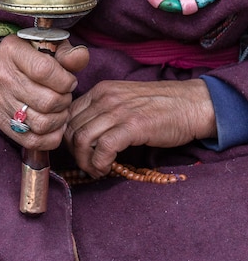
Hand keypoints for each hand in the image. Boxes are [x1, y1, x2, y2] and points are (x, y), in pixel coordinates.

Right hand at [0, 35, 88, 150]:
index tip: (70, 82)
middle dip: (65, 102)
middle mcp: (3, 76)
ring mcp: (0, 101)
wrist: (0, 67)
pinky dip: (50, 138)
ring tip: (61, 110)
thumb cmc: (32, 56)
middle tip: (66, 97)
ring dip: (59, 119)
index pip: (43, 71)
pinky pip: (31, 140)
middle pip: (46, 102)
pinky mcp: (1, 120)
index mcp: (13, 51)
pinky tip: (55, 126)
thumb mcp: (50, 46)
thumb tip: (81, 57)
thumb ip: (68, 53)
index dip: (65, 81)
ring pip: (41, 124)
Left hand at [64, 79, 216, 177]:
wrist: (193, 104)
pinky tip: (106, 169)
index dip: (67, 138)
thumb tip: (82, 138)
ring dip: (84, 161)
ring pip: (82, 139)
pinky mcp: (133, 125)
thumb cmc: (160, 106)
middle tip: (86, 165)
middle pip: (71, 129)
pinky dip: (100, 163)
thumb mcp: (124, 101)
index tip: (76, 152)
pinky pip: (104, 148)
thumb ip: (103, 113)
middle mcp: (105, 97)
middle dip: (74, 153)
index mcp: (101, 90)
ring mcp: (119, 110)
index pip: (68, 115)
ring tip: (95, 170)